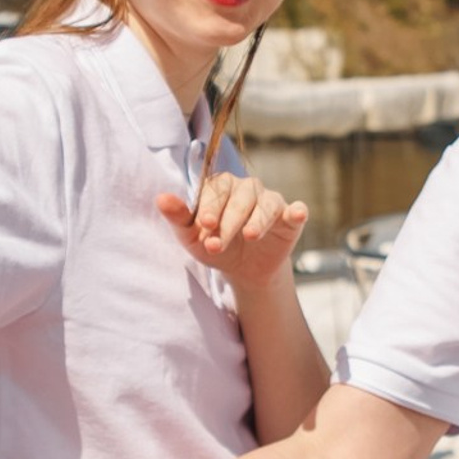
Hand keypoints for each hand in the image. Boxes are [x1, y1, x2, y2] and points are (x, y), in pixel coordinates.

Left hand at [159, 173, 308, 292]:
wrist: (241, 271)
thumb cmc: (214, 245)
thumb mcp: (191, 237)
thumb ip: (177, 217)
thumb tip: (160, 198)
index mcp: (221, 187)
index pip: (216, 188)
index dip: (210, 205)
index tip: (205, 225)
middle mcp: (247, 188)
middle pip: (240, 196)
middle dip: (228, 221)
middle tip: (217, 244)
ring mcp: (270, 201)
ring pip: (266, 202)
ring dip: (258, 219)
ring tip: (249, 236)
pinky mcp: (289, 218)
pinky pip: (296, 210)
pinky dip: (297, 211)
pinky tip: (296, 214)